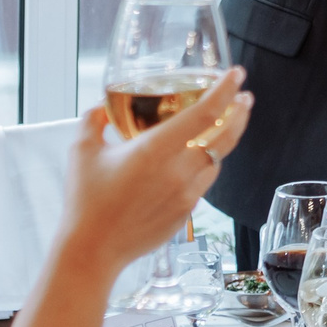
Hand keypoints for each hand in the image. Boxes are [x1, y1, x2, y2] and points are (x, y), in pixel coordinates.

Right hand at [58, 67, 250, 278]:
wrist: (92, 251)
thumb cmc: (85, 202)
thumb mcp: (82, 151)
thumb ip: (93, 121)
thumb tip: (101, 108)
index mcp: (155, 150)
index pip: (205, 113)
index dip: (225, 90)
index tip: (237, 74)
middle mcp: (178, 171)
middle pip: (225, 136)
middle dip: (239, 112)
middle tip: (244, 97)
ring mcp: (186, 195)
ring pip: (217, 160)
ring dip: (224, 140)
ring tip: (223, 126)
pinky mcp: (186, 213)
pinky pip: (204, 182)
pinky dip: (206, 166)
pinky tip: (197, 160)